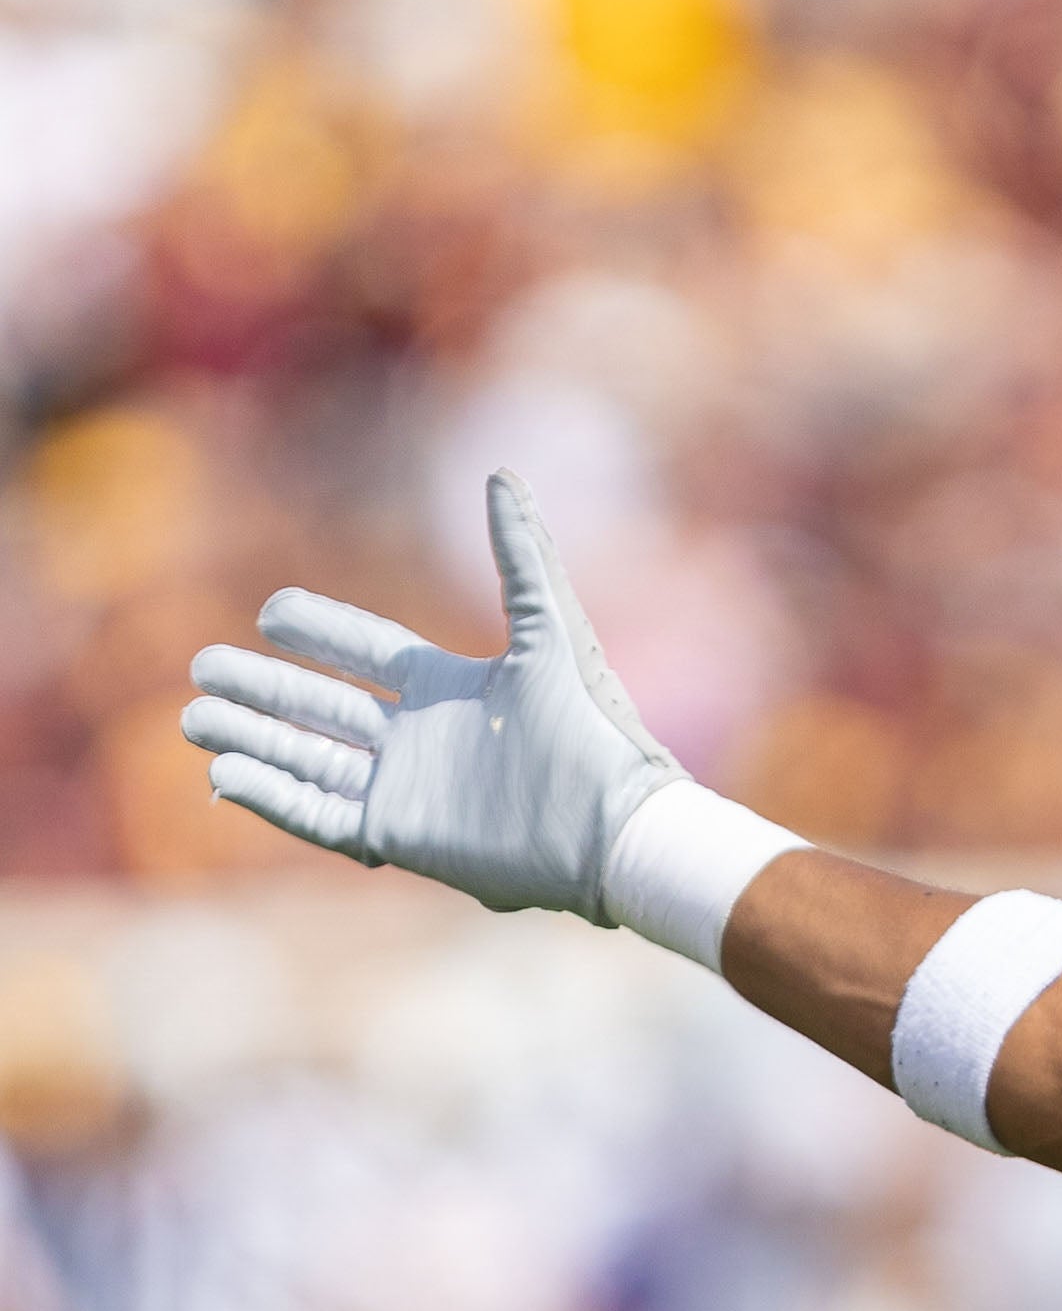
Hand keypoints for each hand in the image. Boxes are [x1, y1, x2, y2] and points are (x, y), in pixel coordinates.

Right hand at [180, 470, 682, 916]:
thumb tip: (501, 474)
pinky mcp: (401, 837)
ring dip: (252, 738)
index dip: (320, 632)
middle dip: (262, 687)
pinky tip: (224, 775)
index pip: (369, 653)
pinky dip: (274, 797)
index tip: (270, 611)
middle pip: (321, 708)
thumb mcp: (553, 634)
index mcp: (453, 689)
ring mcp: (409, 790)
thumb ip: (522, 557)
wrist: (617, 828)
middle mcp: (423, 739)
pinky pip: (321, 816)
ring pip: (309, 759)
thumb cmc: (596, 732)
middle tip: (201, 666)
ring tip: (195, 718)